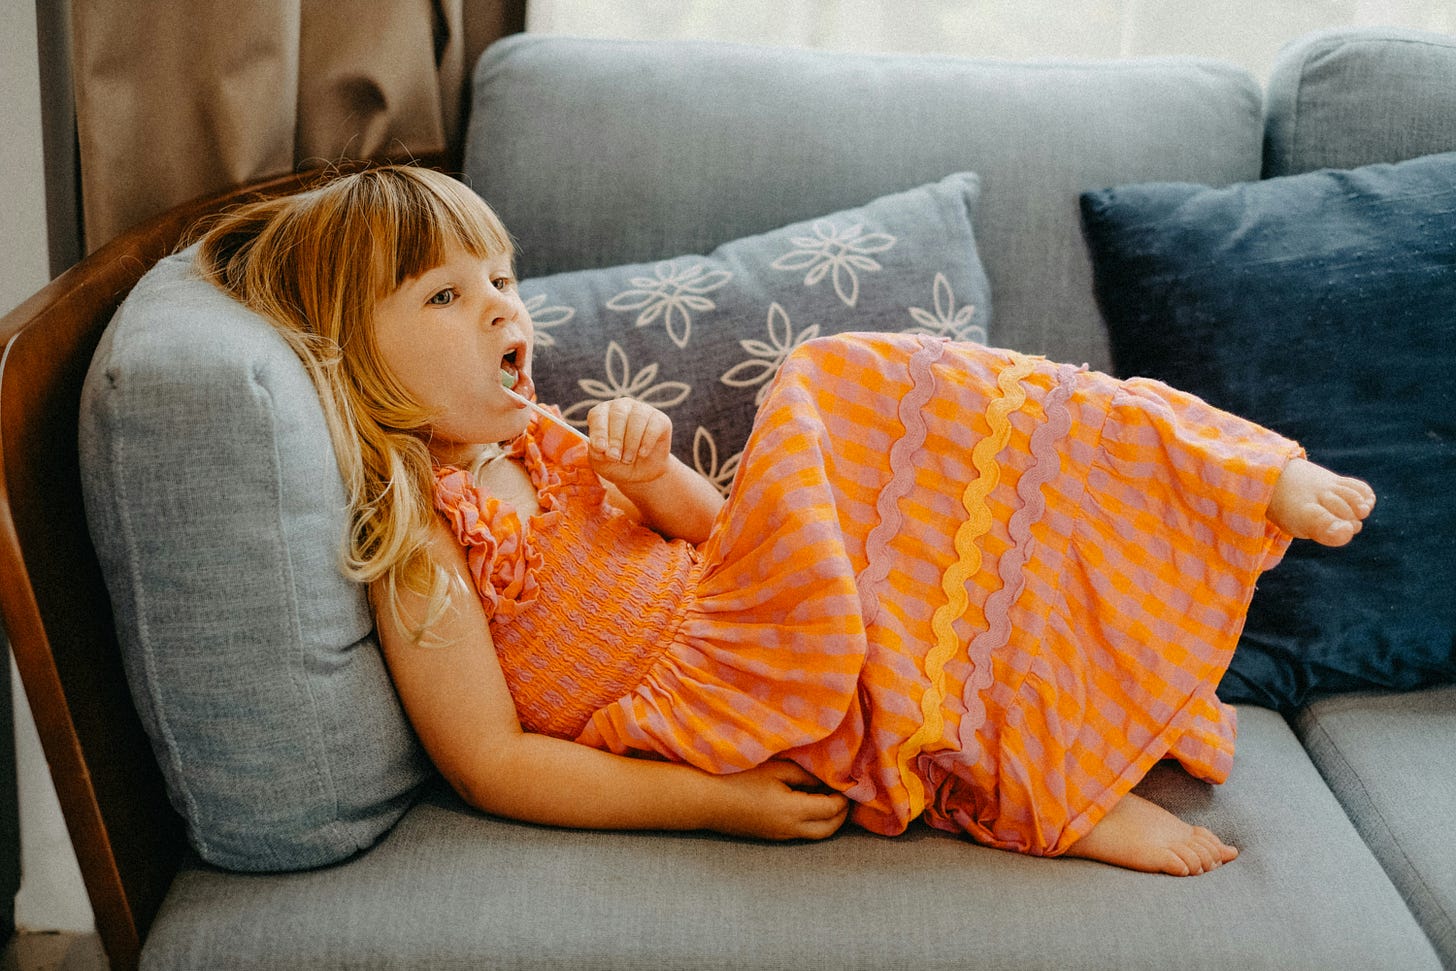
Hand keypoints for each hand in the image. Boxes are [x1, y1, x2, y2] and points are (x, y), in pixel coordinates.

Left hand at [587, 397, 672, 484]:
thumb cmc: (617, 464)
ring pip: (637, 419)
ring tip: (628, 459)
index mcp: (602, 413)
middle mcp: (622, 406)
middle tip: (615, 458)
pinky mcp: (660, 419)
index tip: (600, 448)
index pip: (598, 415)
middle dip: (615, 440)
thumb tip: (597, 446)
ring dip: (631, 443)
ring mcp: (642, 410)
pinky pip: (653, 426)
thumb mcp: (601, 463)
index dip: (599, 432)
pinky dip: (647, 442)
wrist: (641, 473)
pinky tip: (642, 454)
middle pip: (618, 415)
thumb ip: (596, 453)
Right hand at [706, 761, 849, 841]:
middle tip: (845, 791)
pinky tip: (808, 803)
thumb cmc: (739, 778)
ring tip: (829, 796)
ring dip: (829, 819)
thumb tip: (825, 782)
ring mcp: (780, 836)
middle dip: (842, 812)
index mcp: (794, 812)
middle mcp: (790, 830)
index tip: (849, 780)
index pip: (833, 809)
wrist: (706, 800)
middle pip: (830, 829)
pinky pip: (802, 833)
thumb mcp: (776, 769)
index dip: (844, 796)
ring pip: (817, 834)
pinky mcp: (771, 836)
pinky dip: (814, 822)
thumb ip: (804, 776)